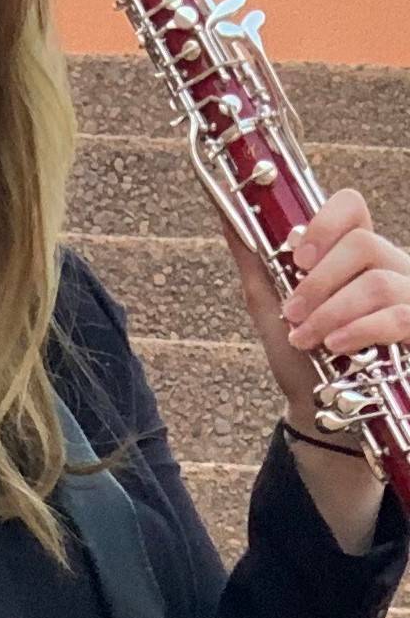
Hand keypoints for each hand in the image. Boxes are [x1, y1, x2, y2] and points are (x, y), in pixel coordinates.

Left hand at [218, 188, 409, 418]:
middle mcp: (388, 265)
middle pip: (363, 243)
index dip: (324, 223)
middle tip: (292, 311)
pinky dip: (359, 330)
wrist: (319, 411)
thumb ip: (252, 256)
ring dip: (332, 312)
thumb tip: (225, 212)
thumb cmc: (298, 353)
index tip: (296, 256)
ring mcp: (409, 294)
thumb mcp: (268, 301)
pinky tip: (337, 345)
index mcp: (351, 250)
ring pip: (379, 282)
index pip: (351, 206)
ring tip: (306, 337)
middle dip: (319, 282)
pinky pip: (399, 316)